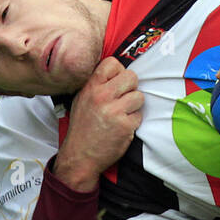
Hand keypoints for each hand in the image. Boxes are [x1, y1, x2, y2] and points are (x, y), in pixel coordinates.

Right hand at [55, 58, 143, 191]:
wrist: (80, 156)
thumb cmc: (83, 128)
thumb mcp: (82, 100)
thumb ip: (97, 85)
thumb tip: (118, 73)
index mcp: (90, 87)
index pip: (112, 63)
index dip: (119, 72)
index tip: (117, 83)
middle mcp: (102, 96)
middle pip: (132, 77)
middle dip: (131, 88)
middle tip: (123, 99)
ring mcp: (114, 111)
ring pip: (139, 96)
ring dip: (134, 106)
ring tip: (121, 114)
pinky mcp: (125, 125)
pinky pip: (139, 115)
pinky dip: (134, 121)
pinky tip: (122, 127)